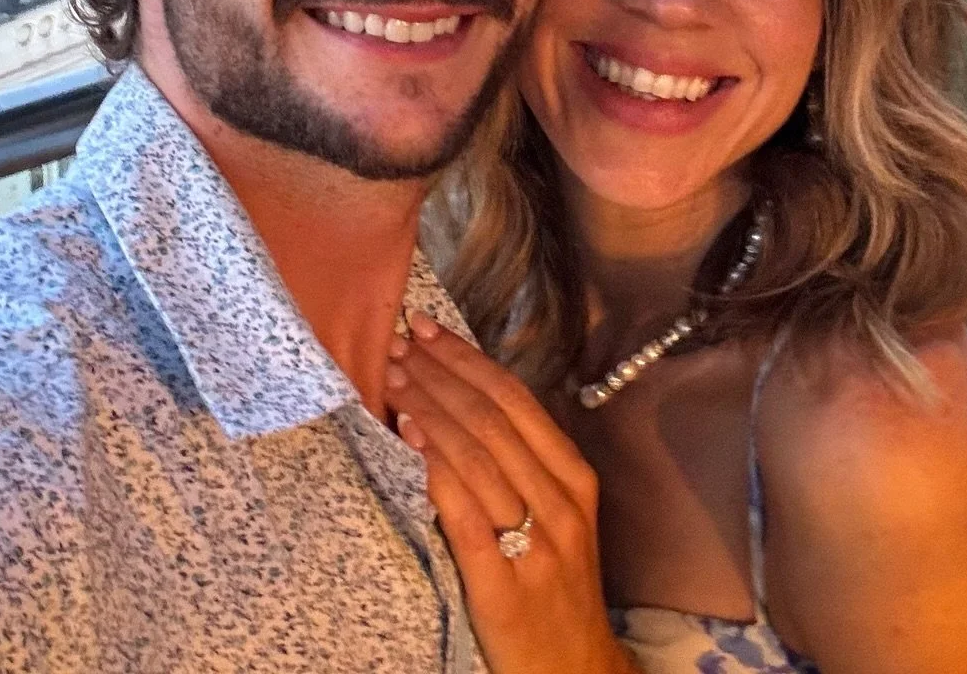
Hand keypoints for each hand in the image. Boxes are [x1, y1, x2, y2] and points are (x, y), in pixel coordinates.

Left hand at [388, 312, 634, 673]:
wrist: (573, 670)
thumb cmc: (554, 586)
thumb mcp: (554, 517)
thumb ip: (518, 465)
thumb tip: (456, 400)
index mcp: (573, 476)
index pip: (515, 399)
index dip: (467, 357)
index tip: (426, 326)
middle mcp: (559, 501)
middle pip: (492, 418)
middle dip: (439, 373)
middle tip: (395, 343)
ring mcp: (535, 543)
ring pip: (477, 455)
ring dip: (430, 407)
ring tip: (392, 377)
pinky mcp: (503, 585)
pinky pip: (465, 513)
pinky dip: (435, 468)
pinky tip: (410, 438)